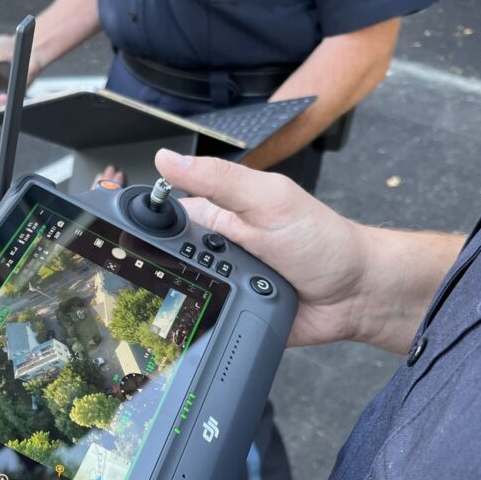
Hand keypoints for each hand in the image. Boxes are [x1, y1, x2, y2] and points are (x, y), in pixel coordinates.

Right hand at [155, 150, 363, 346]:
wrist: (355, 295)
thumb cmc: (321, 241)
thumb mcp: (268, 199)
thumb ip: (218, 179)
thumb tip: (167, 159)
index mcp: (219, 211)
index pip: (167, 209)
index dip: (146, 214)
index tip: (125, 222)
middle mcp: (216, 247)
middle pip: (165, 255)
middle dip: (163, 263)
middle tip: (185, 265)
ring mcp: (222, 282)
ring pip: (179, 291)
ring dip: (184, 294)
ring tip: (202, 291)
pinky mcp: (229, 313)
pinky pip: (202, 319)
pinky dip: (203, 320)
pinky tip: (206, 318)